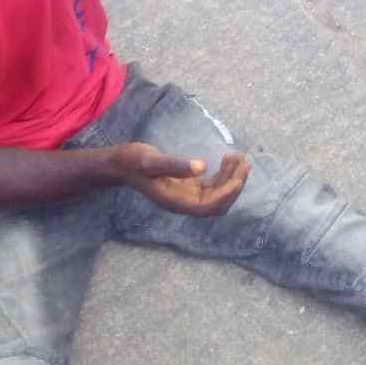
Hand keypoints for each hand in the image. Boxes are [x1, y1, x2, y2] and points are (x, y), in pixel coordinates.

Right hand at [119, 142, 249, 217]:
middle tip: (245, 162)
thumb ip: (176, 165)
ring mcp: (187, 195)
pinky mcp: (187, 186)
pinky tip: (227, 159)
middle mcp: (184, 203)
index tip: (238, 178)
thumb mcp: (152, 161)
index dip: (226, 195)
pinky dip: (222, 175)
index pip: (208, 207)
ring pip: (217, 194)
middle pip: (217, 203)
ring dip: (230, 178)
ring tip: (239, 157)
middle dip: (233, 185)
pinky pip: (211, 186)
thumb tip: (202, 166)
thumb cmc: (134, 162)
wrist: (121, 163)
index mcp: (177, 202)